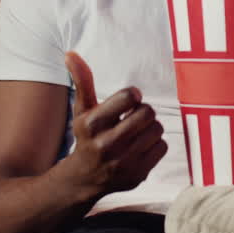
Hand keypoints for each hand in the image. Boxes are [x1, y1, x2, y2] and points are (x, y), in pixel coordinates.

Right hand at [62, 51, 166, 196]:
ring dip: (150, 127)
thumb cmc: (87, 137)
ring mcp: (123, 163)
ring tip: (136, 132)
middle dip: (143, 111)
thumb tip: (71, 54)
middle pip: (147, 113)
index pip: (128, 97)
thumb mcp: (82, 110)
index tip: (128, 100)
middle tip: (133, 117)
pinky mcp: (138, 175)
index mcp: (91, 124)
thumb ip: (82, 81)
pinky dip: (155, 144)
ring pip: (157, 129)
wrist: (84, 178)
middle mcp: (106, 145)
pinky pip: (162, 147)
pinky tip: (140, 147)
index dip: (132, 95)